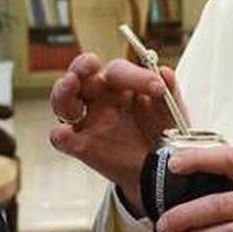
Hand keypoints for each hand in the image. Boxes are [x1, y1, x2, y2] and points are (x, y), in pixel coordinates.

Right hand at [48, 53, 183, 215]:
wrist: (158, 168)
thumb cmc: (161, 132)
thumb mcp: (171, 112)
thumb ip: (169, 92)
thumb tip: (165, 72)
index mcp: (120, 84)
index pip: (117, 70)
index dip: (135, 75)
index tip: (157, 88)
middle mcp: (99, 97)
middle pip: (80, 74)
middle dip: (81, 66)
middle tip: (91, 63)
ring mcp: (87, 120)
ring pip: (63, 99)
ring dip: (64, 90)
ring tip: (71, 83)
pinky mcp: (80, 145)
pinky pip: (61, 138)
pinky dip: (61, 134)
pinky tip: (66, 132)